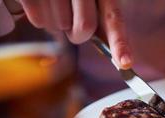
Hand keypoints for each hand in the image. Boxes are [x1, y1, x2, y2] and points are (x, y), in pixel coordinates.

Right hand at [14, 0, 131, 68]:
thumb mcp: (94, 2)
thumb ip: (103, 23)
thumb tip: (117, 58)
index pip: (114, 19)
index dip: (119, 44)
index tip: (125, 63)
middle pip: (84, 30)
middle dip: (78, 34)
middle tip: (72, 21)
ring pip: (59, 27)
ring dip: (58, 24)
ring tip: (56, 5)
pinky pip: (39, 20)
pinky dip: (41, 18)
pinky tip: (43, 3)